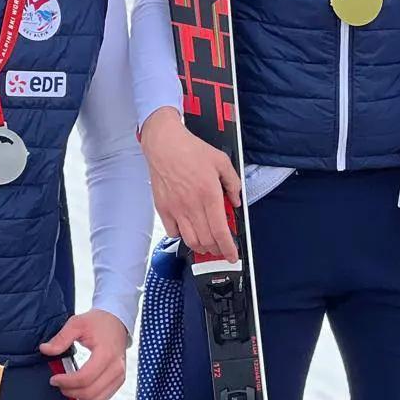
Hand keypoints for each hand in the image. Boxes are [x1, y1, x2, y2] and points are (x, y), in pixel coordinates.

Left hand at [40, 310, 129, 399]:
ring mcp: (120, 375)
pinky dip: (89, 397)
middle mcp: (116, 367)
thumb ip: (61, 338)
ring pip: (96, 399)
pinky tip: (80, 387)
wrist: (117, 320)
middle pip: (89, 392)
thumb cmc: (98, 321)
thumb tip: (45, 349)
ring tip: (68, 386)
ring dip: (79, 396)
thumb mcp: (77, 323)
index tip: (54, 379)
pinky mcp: (119, 380)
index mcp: (106, 354)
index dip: (66, 382)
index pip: (84, 378)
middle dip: (70, 391)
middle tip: (58, 383)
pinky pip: (103, 398)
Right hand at [139, 106, 240, 260]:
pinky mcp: (163, 208)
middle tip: (222, 249)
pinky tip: (188, 231)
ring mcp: (176, 209)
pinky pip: (173, 232)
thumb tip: (236, 201)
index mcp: (209, 194)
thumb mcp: (221, 161)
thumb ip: (233, 182)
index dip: (228, 248)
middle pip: (206, 240)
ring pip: (190, 240)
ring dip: (201, 247)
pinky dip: (182, 237)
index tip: (232, 255)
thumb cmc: (191, 150)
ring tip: (208, 244)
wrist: (165, 144)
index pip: (220, 231)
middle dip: (217, 250)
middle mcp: (192, 205)